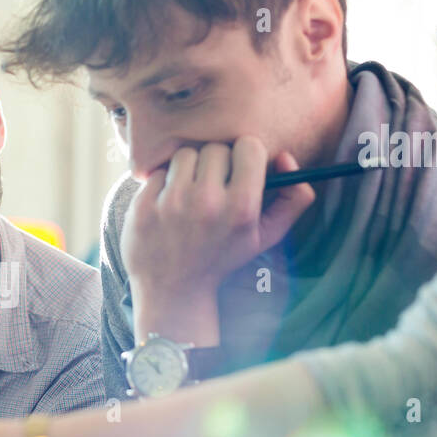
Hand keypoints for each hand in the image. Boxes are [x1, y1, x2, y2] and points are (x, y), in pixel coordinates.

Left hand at [122, 138, 314, 341]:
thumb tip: (285, 156)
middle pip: (215, 148)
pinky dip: (163, 184)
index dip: (245, 155)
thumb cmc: (221, 258)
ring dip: (188, 169)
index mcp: (241, 208)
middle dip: (216, 163)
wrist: (172, 290)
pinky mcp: (143, 206)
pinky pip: (157, 172)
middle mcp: (206, 202)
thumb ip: (293, 199)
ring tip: (189, 193)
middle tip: (212, 185)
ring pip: (185, 155)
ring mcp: (171, 203)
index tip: (239, 168)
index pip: (248, 146)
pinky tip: (167, 205)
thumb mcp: (265, 236)